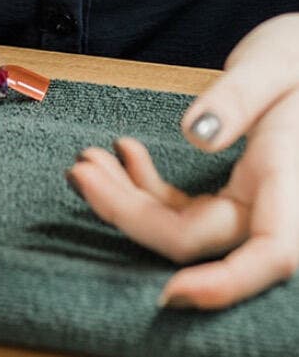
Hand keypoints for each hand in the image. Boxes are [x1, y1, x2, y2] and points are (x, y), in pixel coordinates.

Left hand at [67, 13, 298, 308]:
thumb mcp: (272, 63)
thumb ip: (237, 98)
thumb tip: (196, 133)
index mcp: (292, 178)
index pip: (271, 252)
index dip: (224, 283)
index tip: (170, 294)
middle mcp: (277, 203)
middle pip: (198, 238)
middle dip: (129, 212)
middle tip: (79, 170)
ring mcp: (255, 203)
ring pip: (184, 227)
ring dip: (127, 199)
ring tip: (87, 160)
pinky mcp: (237, 194)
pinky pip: (187, 209)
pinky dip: (147, 186)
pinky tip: (123, 153)